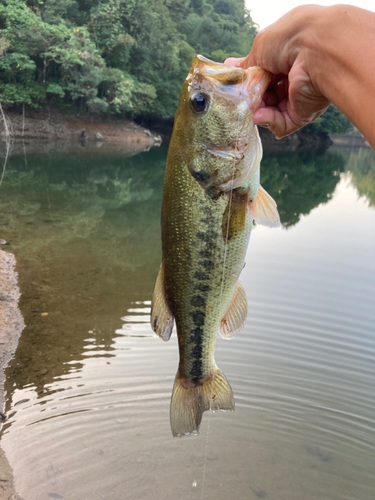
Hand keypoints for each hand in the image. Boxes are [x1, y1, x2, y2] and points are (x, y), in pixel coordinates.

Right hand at [225, 6, 329, 138]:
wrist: (316, 50)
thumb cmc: (290, 40)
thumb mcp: (260, 48)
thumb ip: (247, 64)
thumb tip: (231, 67)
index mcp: (287, 58)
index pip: (264, 75)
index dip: (250, 80)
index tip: (236, 84)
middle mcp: (294, 78)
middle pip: (266, 95)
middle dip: (251, 98)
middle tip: (239, 98)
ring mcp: (299, 97)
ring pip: (271, 111)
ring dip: (257, 110)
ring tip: (248, 106)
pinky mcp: (302, 114)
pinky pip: (281, 123)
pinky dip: (268, 120)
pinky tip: (259, 115)